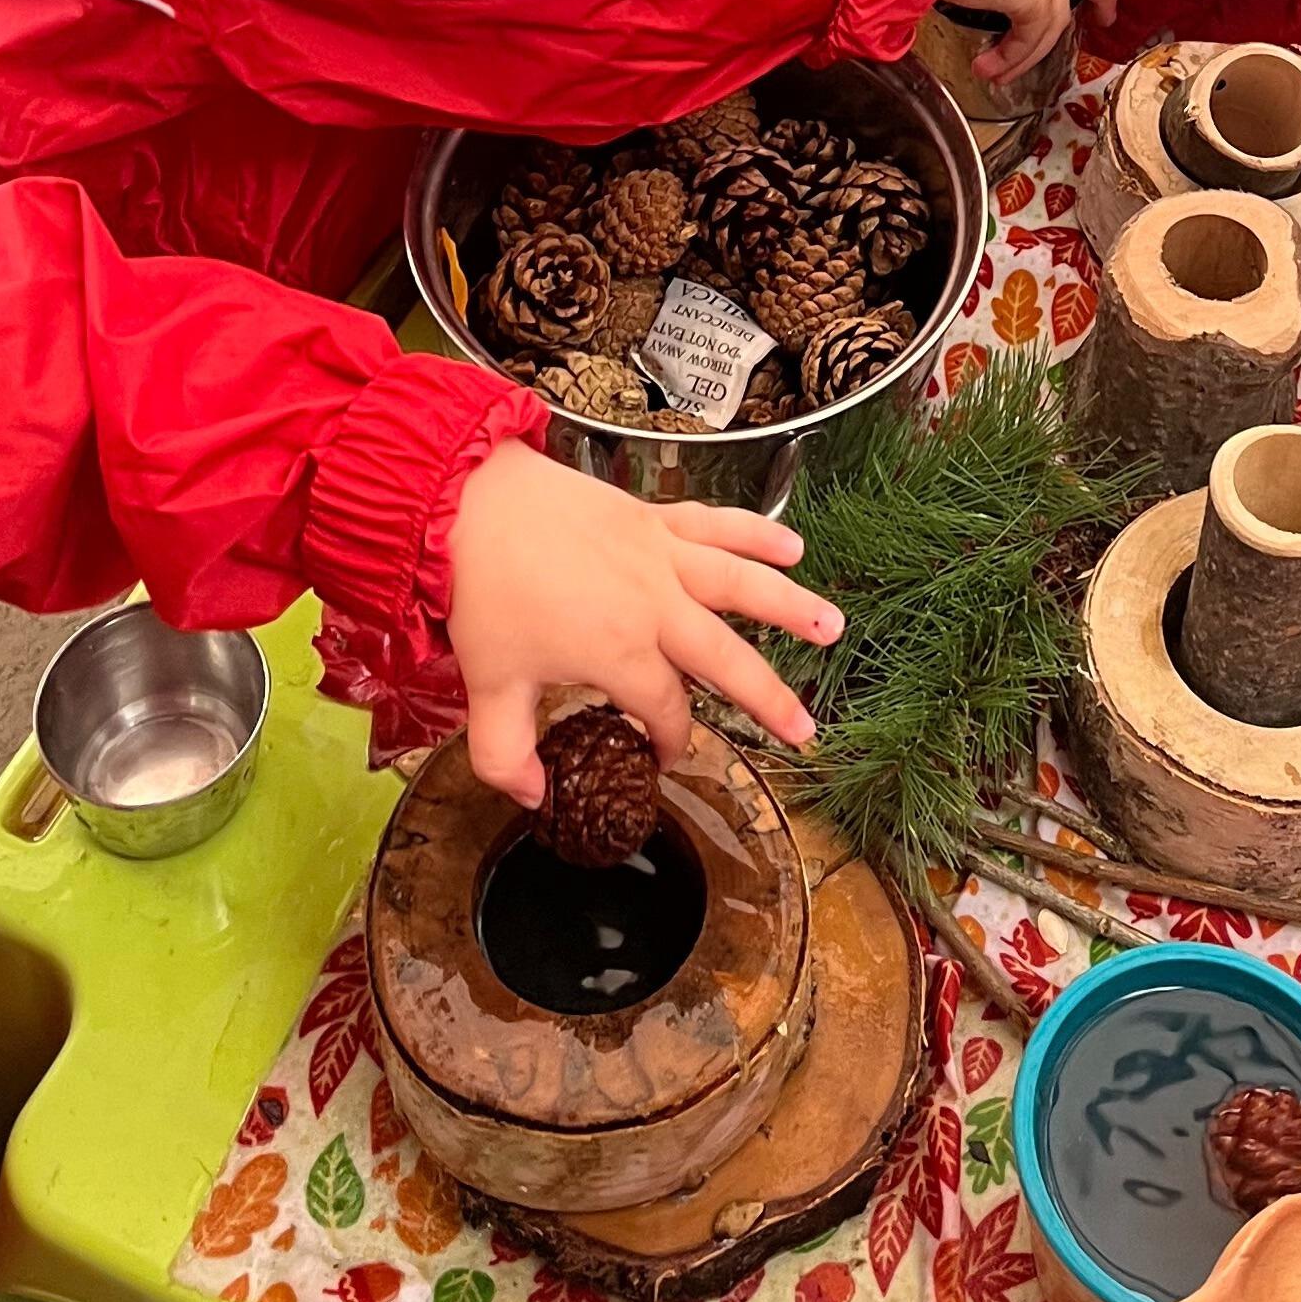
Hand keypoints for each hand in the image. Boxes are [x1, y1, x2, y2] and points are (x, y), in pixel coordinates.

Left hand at [444, 440, 838, 805]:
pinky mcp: (653, 517)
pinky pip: (716, 523)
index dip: (669, 741)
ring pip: (740, 583)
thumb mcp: (487, 690)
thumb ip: (506, 756)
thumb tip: (534, 799)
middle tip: (807, 731)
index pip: (666, 710)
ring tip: (833, 627)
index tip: (661, 757)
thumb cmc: (482, 595)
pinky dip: (755, 531)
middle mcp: (655, 605)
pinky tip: (791, 545)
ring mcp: (660, 555)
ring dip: (790, 606)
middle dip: (769, 698)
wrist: (467, 502)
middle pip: (727, 658)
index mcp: (620, 652)